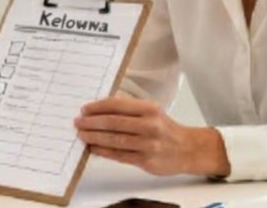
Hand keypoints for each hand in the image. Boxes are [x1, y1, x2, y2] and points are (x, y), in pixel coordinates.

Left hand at [74, 97, 229, 176]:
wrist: (187, 149)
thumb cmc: (165, 129)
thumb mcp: (151, 112)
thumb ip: (129, 110)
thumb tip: (99, 110)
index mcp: (149, 109)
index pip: (117, 105)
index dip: (98, 107)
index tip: (85, 109)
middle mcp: (150, 125)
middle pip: (114, 123)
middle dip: (92, 122)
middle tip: (78, 122)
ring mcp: (148, 144)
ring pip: (115, 140)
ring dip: (94, 137)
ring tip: (82, 135)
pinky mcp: (146, 160)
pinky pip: (120, 155)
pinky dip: (104, 151)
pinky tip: (94, 148)